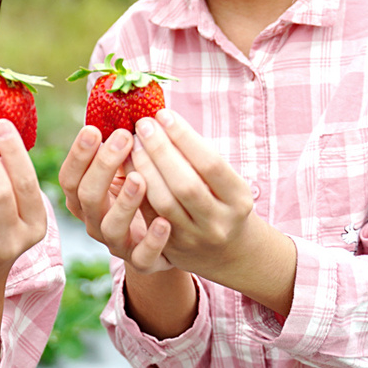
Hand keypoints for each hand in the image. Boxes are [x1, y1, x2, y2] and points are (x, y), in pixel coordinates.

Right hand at [57, 124, 174, 272]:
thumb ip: (118, 144)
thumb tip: (119, 102)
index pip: (69, 177)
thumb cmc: (141, 189)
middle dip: (103, 166)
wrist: (165, 235)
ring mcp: (117, 243)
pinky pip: (143, 257)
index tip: (94, 129)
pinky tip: (165, 221)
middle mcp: (94, 221)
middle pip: (87, 197)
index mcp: (84, 197)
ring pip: (110, 227)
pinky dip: (153, 240)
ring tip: (141, 178)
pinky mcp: (142, 261)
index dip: (79, 155)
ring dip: (125, 202)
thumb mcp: (126, 166)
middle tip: (124, 138)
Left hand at [129, 109, 295, 312]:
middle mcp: (218, 223)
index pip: (210, 164)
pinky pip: (148, 217)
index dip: (184, 137)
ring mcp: (194, 239)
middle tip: (143, 125)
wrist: (228, 252)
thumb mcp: (226, 181)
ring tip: (134, 142)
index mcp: (238, 200)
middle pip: (185, 184)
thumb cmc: (223, 201)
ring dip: (144, 167)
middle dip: (160, 150)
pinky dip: (136, 189)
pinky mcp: (171, 250)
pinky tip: (129, 165)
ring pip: (163, 202)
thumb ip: (199, 155)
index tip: (164, 114)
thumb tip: (164, 120)